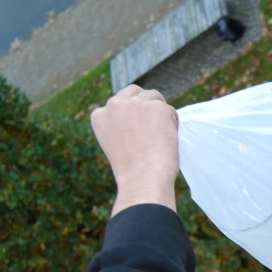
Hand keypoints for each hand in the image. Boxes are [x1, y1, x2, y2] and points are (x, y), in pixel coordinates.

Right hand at [91, 85, 178, 215]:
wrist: (143, 179)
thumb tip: (138, 117)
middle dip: (146, 105)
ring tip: (158, 138)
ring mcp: (136, 104)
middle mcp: (114, 104)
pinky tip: (166, 140)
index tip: (137, 130)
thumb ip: (119, 125)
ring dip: (160, 114)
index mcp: (99, 115)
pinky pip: (170, 111)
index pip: (119, 102)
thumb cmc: (132, 169)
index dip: (132, 114)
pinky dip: (172, 124)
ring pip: (155, 98)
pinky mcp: (157, 107)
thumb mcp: (114, 142)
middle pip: (136, 92)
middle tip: (153, 129)